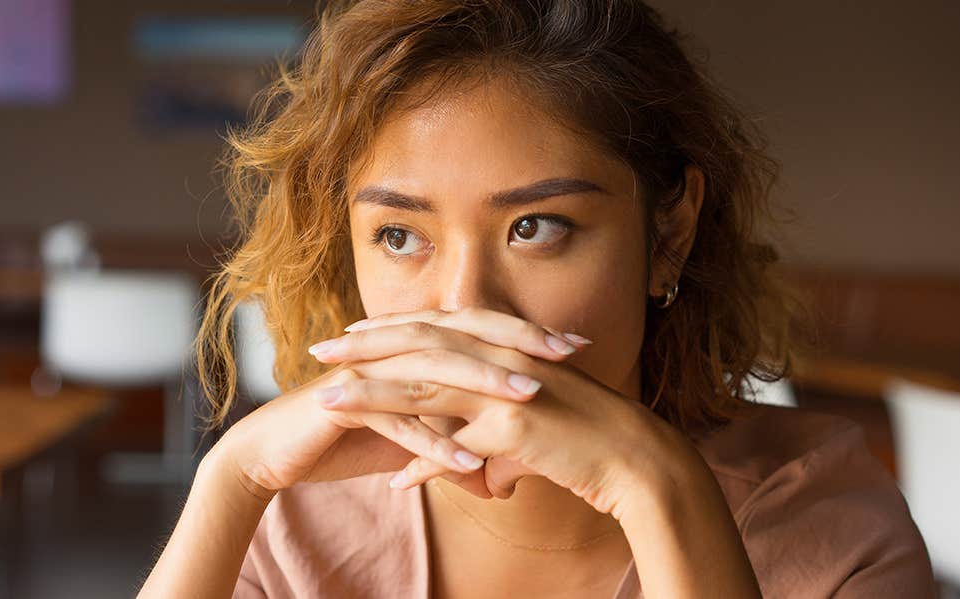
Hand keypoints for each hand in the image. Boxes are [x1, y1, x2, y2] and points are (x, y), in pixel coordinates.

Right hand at [207, 309, 587, 499]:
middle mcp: (392, 351)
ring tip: (531, 399)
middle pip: (463, 338)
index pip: (476, 330)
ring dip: (484, 387)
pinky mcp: (345, 404)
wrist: (274, 451)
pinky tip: (468, 464)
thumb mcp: (408, 441)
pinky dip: (433, 444)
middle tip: (567, 354)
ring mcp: (368, 374)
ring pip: (434, 374)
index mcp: (410, 347)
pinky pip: (396, 424)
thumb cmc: (345, 439)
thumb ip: (450, 443)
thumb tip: (493, 470)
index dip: (524, 333)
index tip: (575, 344)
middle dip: (517, 344)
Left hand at [309, 307, 683, 517]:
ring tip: (329, 402)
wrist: (639, 460)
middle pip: (419, 346)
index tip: (351, 335)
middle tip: (321, 352)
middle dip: (366, 349)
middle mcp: (503, 358)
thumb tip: (471, 471)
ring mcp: (509, 389)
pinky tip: (396, 482)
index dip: (390, 329)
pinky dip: (425, 466)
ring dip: (373, 396)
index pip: (435, 327)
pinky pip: (457, 448)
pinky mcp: (517, 426)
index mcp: (505, 347)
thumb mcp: (534, 425)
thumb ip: (496, 436)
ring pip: (425, 388)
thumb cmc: (588, 442)